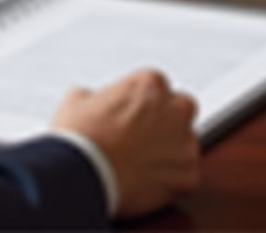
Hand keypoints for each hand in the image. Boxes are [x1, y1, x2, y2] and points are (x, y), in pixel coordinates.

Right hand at [50, 69, 199, 217]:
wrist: (79, 174)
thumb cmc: (78, 137)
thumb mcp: (78, 98)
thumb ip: (98, 95)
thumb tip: (96, 102)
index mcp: (151, 82)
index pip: (158, 90)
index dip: (143, 106)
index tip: (132, 121)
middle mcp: (175, 107)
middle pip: (181, 110)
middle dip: (167, 122)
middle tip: (143, 140)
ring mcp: (184, 142)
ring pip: (186, 144)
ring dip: (170, 153)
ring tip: (141, 166)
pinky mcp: (187, 175)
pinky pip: (186, 176)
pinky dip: (171, 181)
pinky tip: (147, 183)